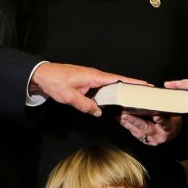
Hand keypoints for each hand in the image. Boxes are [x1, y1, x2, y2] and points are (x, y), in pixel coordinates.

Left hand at [29, 64, 145, 116]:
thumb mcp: (70, 97)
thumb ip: (86, 105)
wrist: (42, 74)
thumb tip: (98, 112)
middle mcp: (94, 75)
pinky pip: (100, 88)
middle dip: (129, 87)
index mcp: (93, 76)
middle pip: (116, 82)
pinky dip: (108, 93)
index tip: (145, 84)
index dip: (132, 82)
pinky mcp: (86, 81)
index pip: (117, 79)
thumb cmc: (55, 82)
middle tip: (143, 94)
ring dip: (118, 91)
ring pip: (108, 86)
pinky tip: (111, 100)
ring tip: (131, 98)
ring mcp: (90, 78)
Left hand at [119, 111, 182, 144]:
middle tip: (126, 114)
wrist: (171, 133)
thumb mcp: (174, 113)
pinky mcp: (144, 140)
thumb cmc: (172, 120)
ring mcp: (151, 139)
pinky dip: (127, 125)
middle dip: (135, 121)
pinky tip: (120, 119)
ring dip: (128, 123)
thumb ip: (168, 105)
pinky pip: (134, 132)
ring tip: (121, 116)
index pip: (166, 124)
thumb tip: (162, 89)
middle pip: (147, 128)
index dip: (161, 121)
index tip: (157, 117)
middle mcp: (159, 136)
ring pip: (138, 131)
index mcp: (169, 128)